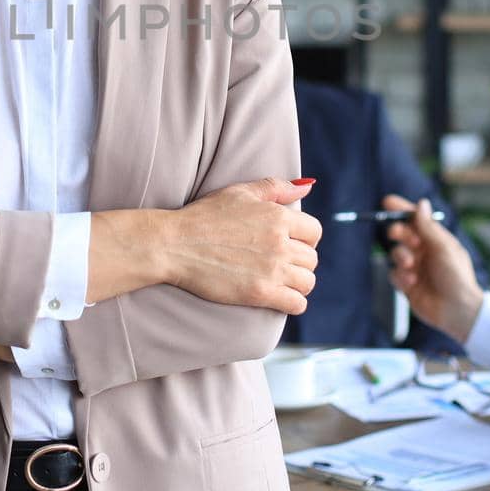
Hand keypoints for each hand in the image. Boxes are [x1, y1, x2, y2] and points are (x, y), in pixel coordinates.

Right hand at [163, 178, 321, 315]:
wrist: (175, 244)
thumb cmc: (204, 216)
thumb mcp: (240, 192)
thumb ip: (275, 187)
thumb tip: (306, 188)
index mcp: (278, 216)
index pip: (314, 232)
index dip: (305, 239)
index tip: (291, 244)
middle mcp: (280, 242)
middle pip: (311, 259)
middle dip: (300, 262)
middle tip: (281, 264)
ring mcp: (271, 269)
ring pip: (307, 282)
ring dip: (297, 283)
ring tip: (281, 281)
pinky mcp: (260, 293)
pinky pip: (297, 303)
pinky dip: (292, 302)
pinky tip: (278, 297)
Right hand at [384, 195, 483, 341]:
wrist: (458, 312)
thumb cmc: (457, 277)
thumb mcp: (443, 248)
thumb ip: (428, 227)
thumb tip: (421, 203)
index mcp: (436, 240)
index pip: (416, 220)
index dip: (402, 209)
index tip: (387, 201)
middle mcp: (424, 252)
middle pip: (403, 234)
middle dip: (398, 232)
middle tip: (397, 234)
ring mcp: (415, 267)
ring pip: (396, 253)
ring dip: (400, 256)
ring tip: (410, 265)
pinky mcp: (407, 284)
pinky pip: (394, 273)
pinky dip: (400, 276)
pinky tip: (411, 282)